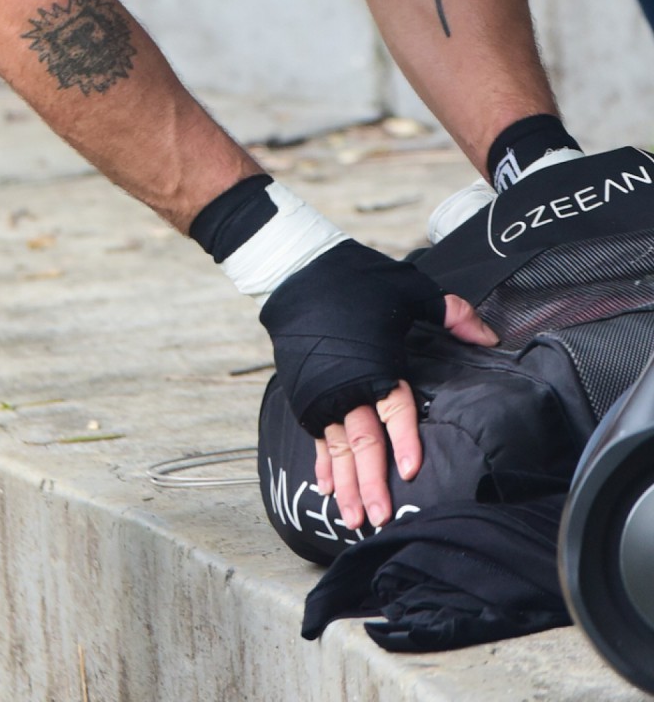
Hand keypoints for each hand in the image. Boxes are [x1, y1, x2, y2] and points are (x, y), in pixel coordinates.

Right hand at [313, 292, 497, 530]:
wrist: (298, 270)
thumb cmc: (356, 279)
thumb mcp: (410, 288)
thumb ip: (451, 313)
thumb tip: (490, 337)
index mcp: (376, 363)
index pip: (394, 410)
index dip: (404, 441)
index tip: (412, 472)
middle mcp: (347, 385)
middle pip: (363, 442)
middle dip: (371, 483)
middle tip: (380, 518)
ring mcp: (322, 394)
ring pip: (338, 449)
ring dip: (346, 485)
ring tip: (354, 518)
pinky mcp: (305, 395)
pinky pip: (317, 436)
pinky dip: (322, 463)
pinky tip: (326, 488)